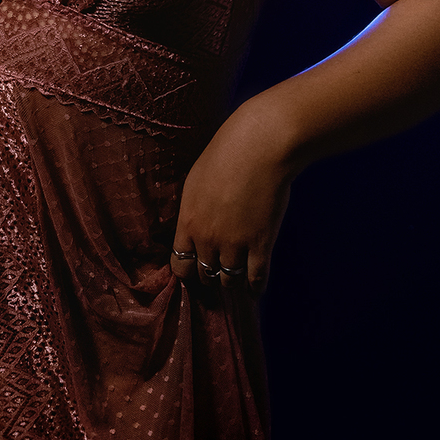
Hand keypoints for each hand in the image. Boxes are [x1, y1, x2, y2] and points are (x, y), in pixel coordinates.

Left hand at [170, 99, 294, 297]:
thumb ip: (192, 209)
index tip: (193, 274)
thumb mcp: (195, 182)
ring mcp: (235, 245)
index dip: (186, 273)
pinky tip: (255, 291)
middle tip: (216, 280)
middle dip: (209, 279)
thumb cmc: (225, 155)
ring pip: (229, 280)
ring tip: (236, 283)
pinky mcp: (261, 244)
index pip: (179, 265)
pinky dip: (256, 288)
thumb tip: (192, 225)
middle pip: (204, 275)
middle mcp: (207, 240)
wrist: (258, 148)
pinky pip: (256, 278)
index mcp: (187, 223)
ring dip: (232, 283)